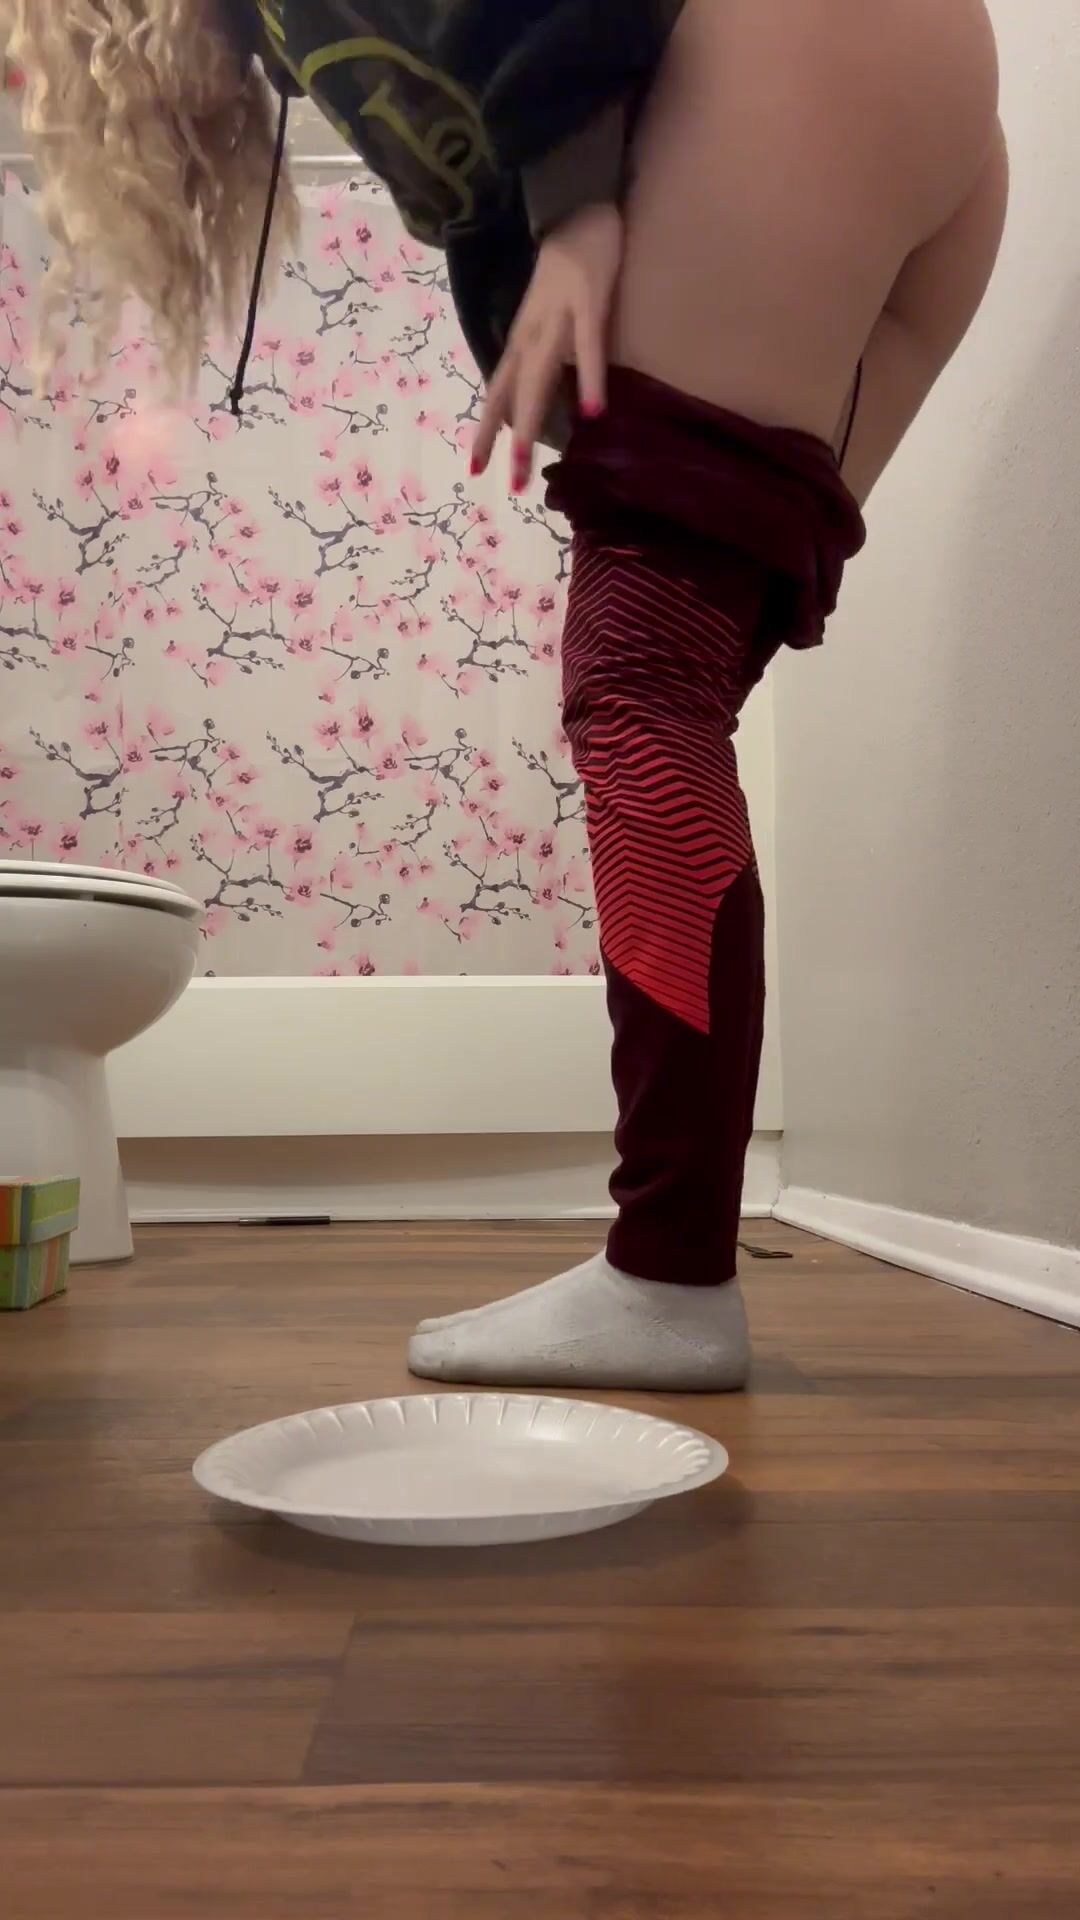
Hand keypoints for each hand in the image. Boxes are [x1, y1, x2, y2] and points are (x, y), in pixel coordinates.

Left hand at [470, 201, 623, 492]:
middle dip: (508, 439)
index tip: (475, 467)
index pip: (498, 388)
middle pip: (514, 392)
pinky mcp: (588, 300)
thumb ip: (546, 350)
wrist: (579, 206)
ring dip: (530, 422)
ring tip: (525, 465)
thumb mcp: (548, 315)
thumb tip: (550, 391)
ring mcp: (558, 316)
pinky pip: (588, 347)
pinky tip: (592, 412)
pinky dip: (587, 379)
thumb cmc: (567, 266)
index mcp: (522, 337)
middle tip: (506, 484)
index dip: (486, 426)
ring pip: (540, 377)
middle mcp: (532, 332)